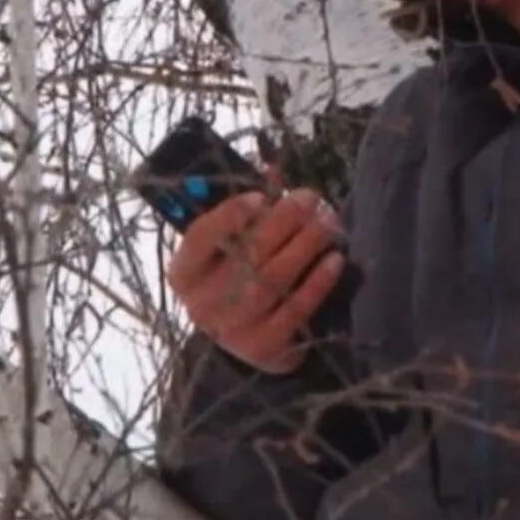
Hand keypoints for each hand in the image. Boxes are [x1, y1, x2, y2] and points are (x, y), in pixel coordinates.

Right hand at [167, 181, 344, 374]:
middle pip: (245, 255)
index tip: (262, 196)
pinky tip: (335, 260)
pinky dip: (317, 283)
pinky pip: (294, 310)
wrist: (245, 340)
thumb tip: (274, 171)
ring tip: (329, 223)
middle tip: (311, 198)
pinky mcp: (263, 348)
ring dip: (306, 247)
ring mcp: (232, 330)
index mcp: (185, 272)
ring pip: (272, 281)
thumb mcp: (230, 245)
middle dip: (283, 221)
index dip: (230, 214)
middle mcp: (202, 303)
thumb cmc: (235, 278)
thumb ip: (247, 211)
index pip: (200, 237)